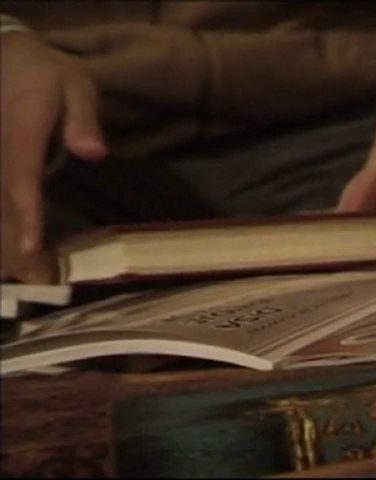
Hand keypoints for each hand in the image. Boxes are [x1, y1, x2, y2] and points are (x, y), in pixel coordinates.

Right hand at [1, 31, 106, 282]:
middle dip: (15, 244)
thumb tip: (94, 153)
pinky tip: (12, 256)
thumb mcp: (74, 84)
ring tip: (27, 279)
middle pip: (1, 202)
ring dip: (6, 243)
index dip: (26, 215)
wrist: (4, 57)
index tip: (33, 248)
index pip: (21, 177)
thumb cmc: (47, 75)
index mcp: (20, 129)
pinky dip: (5, 226)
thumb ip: (83, 117)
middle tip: (35, 281)